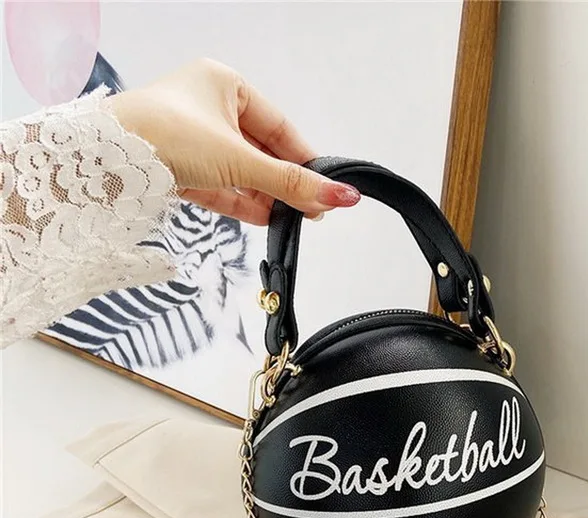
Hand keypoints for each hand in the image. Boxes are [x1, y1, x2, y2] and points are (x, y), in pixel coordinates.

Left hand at [107, 58, 360, 224]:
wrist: (103, 162)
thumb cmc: (163, 137)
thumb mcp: (241, 160)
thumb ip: (293, 183)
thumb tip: (342, 196)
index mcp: (224, 85)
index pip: (279, 127)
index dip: (304, 159)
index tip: (326, 187)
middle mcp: (208, 108)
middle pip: (260, 151)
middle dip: (285, 183)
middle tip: (312, 210)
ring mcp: (191, 139)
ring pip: (240, 170)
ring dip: (265, 196)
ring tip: (292, 220)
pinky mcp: (177, 167)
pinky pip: (219, 184)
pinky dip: (240, 202)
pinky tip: (265, 219)